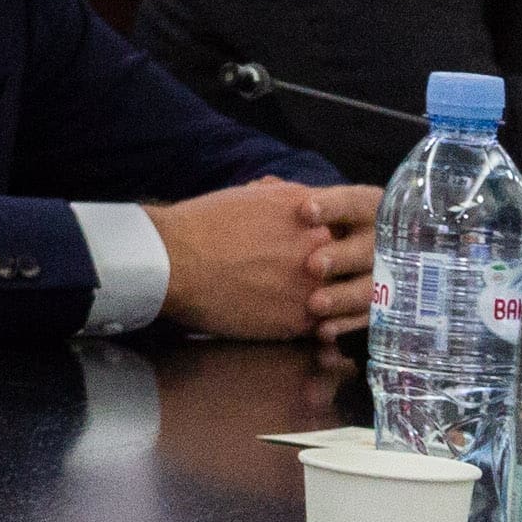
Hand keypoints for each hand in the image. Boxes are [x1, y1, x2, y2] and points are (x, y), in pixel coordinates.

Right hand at [147, 180, 379, 341]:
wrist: (172, 261)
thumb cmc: (200, 225)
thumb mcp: (250, 196)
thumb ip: (285, 197)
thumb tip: (300, 200)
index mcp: (311, 211)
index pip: (347, 227)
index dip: (337, 240)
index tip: (329, 250)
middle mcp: (321, 245)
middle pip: (349, 261)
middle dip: (336, 270)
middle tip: (314, 280)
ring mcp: (315, 284)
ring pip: (340, 296)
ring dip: (328, 301)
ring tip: (301, 304)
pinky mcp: (300, 319)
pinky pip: (322, 326)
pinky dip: (309, 325)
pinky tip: (284, 319)